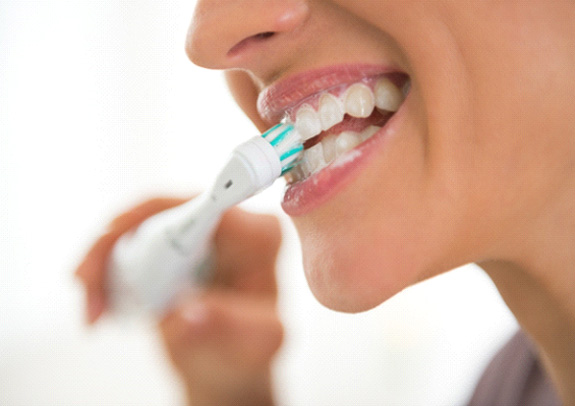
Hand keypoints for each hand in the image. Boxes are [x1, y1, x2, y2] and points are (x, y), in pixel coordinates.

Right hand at [76, 198, 283, 405]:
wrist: (228, 367)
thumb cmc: (249, 353)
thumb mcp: (254, 344)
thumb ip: (228, 326)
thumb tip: (186, 314)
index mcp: (259, 237)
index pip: (205, 205)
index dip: (156, 212)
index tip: (114, 229)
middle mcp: (231, 224)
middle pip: (159, 210)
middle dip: (112, 245)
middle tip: (88, 289)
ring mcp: (199, 231)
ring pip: (134, 226)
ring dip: (102, 263)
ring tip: (93, 310)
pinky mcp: (175, 244)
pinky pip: (130, 243)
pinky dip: (106, 270)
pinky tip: (97, 304)